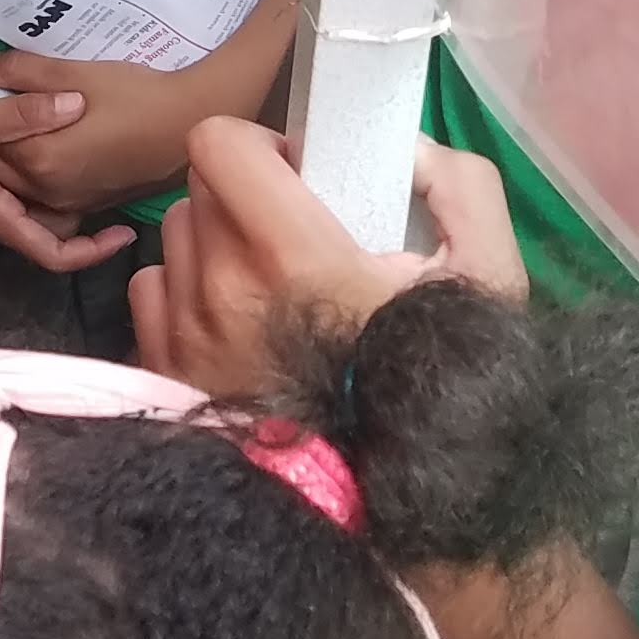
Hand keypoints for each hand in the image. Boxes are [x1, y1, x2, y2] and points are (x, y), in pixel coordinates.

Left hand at [0, 50, 223, 218]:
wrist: (194, 122)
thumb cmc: (136, 94)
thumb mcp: (75, 73)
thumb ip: (21, 70)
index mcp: (39, 160)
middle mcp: (50, 191)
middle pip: (2, 167)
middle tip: (13, 100)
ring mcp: (73, 202)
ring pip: (24, 185)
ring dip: (20, 158)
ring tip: (36, 120)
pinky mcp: (93, 204)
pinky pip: (51, 196)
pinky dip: (43, 175)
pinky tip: (59, 142)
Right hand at [0, 75, 129, 274]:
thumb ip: (24, 111)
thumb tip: (77, 103)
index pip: (52, 254)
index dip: (92, 252)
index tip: (124, 235)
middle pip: (49, 234)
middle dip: (86, 222)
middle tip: (122, 195)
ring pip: (37, 211)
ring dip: (66, 198)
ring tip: (100, 172)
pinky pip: (22, 191)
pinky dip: (45, 179)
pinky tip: (59, 146)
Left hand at [129, 119, 522, 395]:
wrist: (399, 494)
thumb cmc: (440, 381)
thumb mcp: (486, 278)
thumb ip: (461, 188)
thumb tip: (409, 147)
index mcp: (292, 255)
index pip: (218, 144)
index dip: (259, 146)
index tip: (296, 175)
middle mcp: (223, 287)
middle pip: (201, 187)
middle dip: (246, 194)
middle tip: (293, 232)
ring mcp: (185, 334)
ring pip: (177, 236)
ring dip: (216, 242)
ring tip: (268, 285)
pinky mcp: (162, 371)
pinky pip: (152, 290)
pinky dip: (186, 293)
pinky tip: (234, 323)